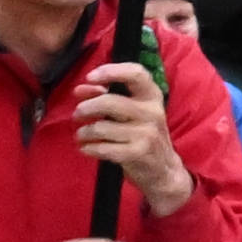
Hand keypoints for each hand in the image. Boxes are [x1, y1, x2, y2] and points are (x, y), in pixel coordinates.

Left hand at [70, 48, 180, 205]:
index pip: (135, 73)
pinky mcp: (137, 153)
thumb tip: (79, 90)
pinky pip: (103, 148)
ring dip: (84, 132)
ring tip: (82, 135)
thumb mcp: (132, 112)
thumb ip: (106, 96)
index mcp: (152, 96)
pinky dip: (89, 148)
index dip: (110, 71)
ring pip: (101, 127)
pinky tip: (87, 148)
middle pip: (109, 101)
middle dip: (86, 107)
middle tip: (77, 114)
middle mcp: (152, 112)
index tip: (90, 78)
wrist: (164, 170)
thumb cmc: (143, 135)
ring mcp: (146, 133)